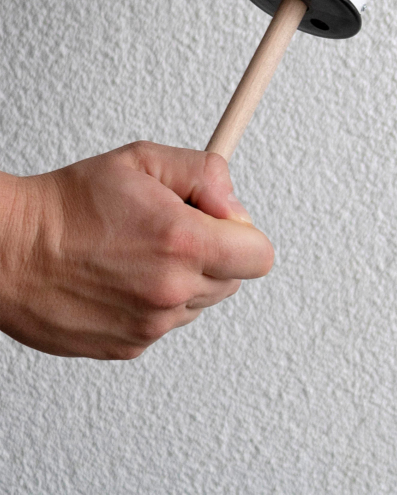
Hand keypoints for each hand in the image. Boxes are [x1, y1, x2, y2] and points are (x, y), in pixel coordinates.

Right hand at [0, 142, 273, 358]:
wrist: (7, 251)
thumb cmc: (68, 204)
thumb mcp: (145, 160)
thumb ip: (205, 173)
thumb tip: (235, 203)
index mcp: (183, 243)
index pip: (259, 257)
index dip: (244, 235)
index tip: (222, 223)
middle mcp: (170, 290)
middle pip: (232, 280)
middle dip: (214, 253)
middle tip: (172, 230)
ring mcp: (148, 326)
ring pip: (198, 303)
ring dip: (183, 279)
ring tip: (138, 253)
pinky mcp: (126, 348)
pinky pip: (163, 323)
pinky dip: (152, 303)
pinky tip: (120, 278)